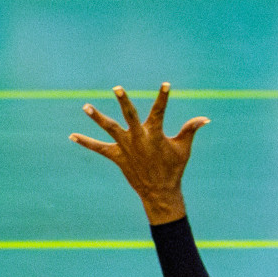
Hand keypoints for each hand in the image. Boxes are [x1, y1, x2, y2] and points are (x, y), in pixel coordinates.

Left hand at [71, 83, 207, 224]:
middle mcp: (139, 139)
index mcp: (155, 135)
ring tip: (85, 106)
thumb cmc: (174, 168)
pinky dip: (86, 142)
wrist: (160, 192)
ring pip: (110, 129)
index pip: (160, 111)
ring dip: (97, 118)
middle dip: (124, 101)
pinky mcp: (117, 157)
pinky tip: (72, 136)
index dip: (163, 97)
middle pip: (129, 116)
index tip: (165, 84)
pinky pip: (99, 149)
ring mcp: (126, 148)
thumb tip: (206, 119)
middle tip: (117, 88)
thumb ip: (190, 130)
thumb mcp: (183, 148)